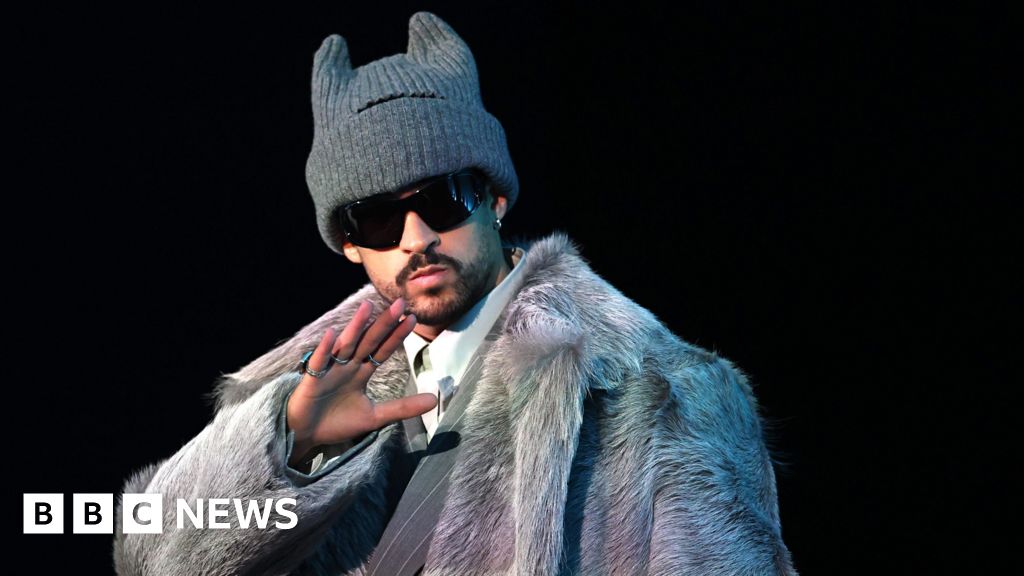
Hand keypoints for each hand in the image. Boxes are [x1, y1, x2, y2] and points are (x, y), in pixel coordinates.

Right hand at [285, 297, 436, 466]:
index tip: (412, 319)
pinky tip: (332, 335)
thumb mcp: (375, 416)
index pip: (383, 350)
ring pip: (346, 344)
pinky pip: (319, 361)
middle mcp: (347, 366)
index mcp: (362, 372)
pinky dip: (325, 349)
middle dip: (384, 323)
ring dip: (356, 326)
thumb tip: (435, 400)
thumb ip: (403, 407)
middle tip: (400, 303)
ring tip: (368, 307)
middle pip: (368, 341)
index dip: (397, 335)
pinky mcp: (312, 379)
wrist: (307, 435)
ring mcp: (330, 370)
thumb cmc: (338, 421)